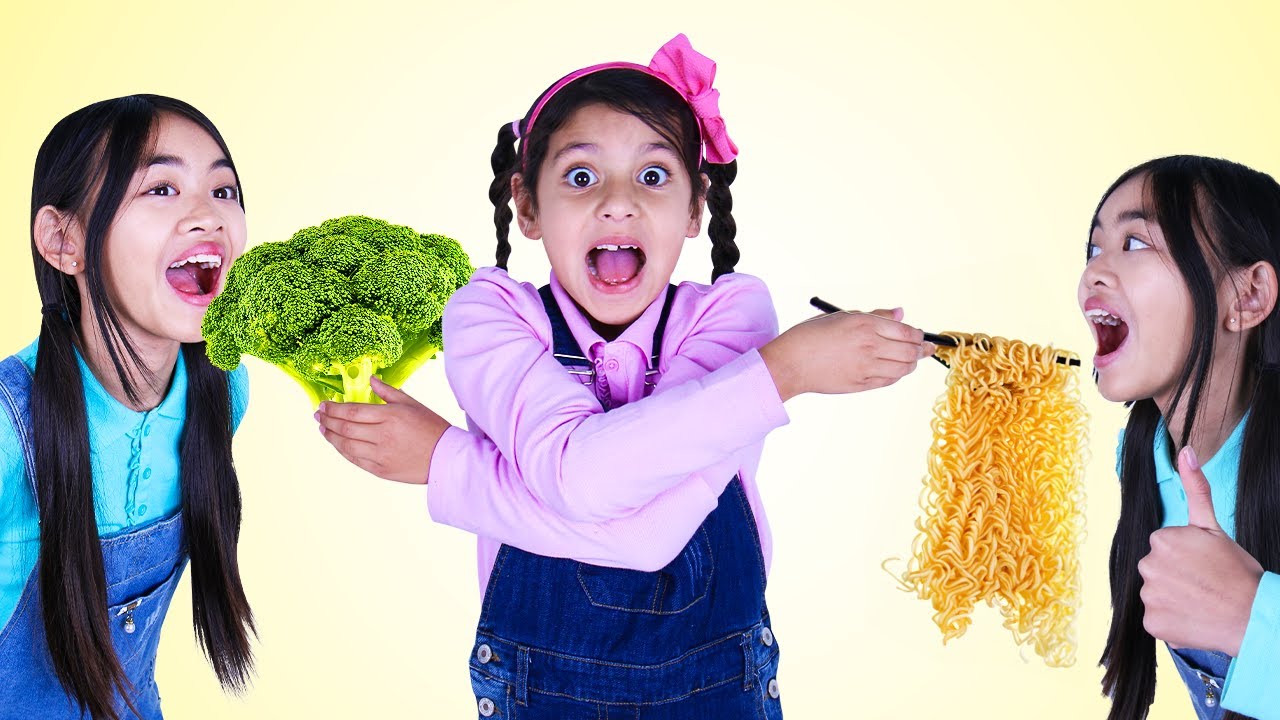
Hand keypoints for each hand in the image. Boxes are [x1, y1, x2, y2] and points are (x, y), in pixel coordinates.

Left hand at [315, 377, 451, 483]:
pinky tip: (337, 443)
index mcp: (391, 416)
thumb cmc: (432, 429)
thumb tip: (371, 380)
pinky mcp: (381, 470)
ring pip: (346, 445)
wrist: (447, 459)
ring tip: (323, 428)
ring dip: (330, 436)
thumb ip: (388, 392)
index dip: (334, 408)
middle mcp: (383, 436)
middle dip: (327, 420)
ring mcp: (381, 455)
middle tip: (318, 414)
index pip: (353, 411)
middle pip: (345, 428)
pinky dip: (342, 451)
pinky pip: (355, 460)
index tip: (324, 404)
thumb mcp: (413, 405)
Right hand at [759, 307, 933, 400]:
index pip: (906, 331)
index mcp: (865, 324)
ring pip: (904, 368)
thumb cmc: (812, 336)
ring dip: (912, 364)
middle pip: (910, 350)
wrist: (791, 363)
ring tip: (912, 360)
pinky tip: (895, 369)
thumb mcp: (843, 317)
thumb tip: (901, 313)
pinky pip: (889, 380)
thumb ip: (875, 316)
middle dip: (922, 350)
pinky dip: (897, 375)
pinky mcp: (861, 384)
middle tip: (926, 349)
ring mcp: (867, 367)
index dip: (918, 334)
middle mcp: (869, 345)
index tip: (921, 336)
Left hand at [1138, 445, 1263, 654]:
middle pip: (1156, 568)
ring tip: (1200, 601)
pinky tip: (1192, 618)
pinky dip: (1171, 620)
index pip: (1164, 547)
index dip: (1185, 557)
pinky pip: (1154, 618)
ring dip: (1172, 597)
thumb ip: (1196, 488)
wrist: (1253, 615)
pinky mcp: (1151, 622)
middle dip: (1175, 574)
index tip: (1204, 565)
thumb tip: (1186, 451)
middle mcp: (1147, 566)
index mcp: (1161, 540)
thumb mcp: (1214, 527)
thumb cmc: (1237, 571)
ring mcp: (1148, 596)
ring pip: (1155, 592)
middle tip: (1204, 583)